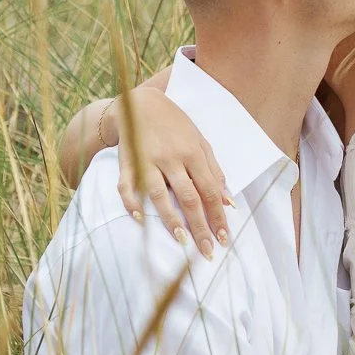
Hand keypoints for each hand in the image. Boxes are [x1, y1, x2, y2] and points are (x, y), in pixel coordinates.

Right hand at [113, 86, 232, 257]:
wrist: (140, 103)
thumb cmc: (175, 125)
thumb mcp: (200, 141)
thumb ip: (214, 170)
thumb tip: (228, 201)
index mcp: (193, 154)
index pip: (210, 191)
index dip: (218, 217)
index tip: (223, 239)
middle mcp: (172, 158)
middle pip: (190, 198)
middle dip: (200, 226)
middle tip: (207, 251)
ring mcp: (148, 160)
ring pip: (161, 194)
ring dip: (172, 220)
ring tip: (183, 242)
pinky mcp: (127, 162)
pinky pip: (127, 186)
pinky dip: (132, 203)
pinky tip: (140, 220)